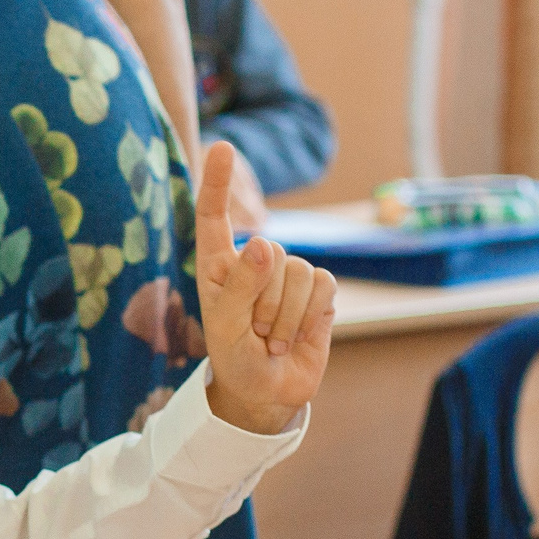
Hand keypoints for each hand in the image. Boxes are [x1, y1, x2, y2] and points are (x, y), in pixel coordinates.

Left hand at [192, 140, 334, 435]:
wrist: (268, 390)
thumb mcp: (226, 327)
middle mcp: (254, 262)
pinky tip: (295, 335)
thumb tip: (262, 243)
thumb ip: (238, 287)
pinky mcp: (319, 290)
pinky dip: (308, 316)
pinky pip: (322, 286)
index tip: (222, 148)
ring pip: (298, 271)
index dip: (217, 183)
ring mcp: (289, 274)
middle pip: (270, 253)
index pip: (215, 218)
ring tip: (270, 337)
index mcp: (218, 266)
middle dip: (263, 300)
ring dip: (284, 315)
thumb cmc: (235, 357)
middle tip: (252, 331)